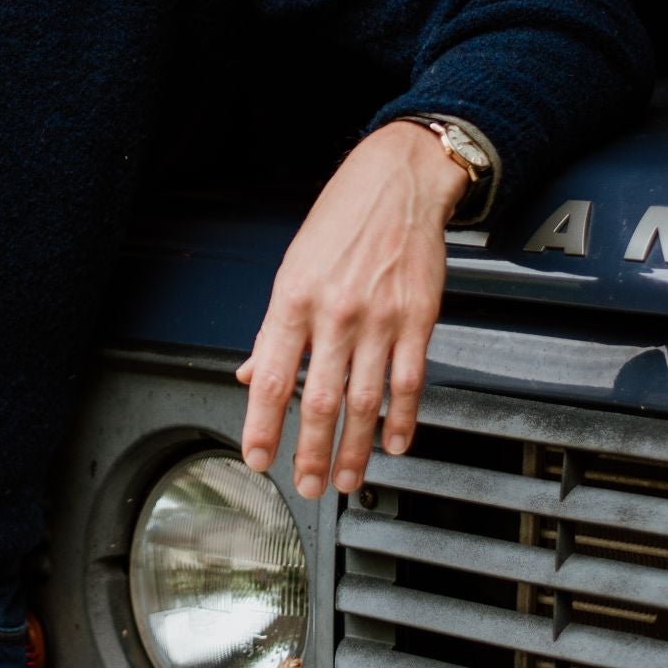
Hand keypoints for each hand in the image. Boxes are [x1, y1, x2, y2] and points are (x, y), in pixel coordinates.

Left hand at [234, 121, 467, 498]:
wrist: (397, 183)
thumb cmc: (340, 221)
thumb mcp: (292, 268)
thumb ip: (273, 329)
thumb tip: (249, 374)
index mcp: (294, 299)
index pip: (270, 377)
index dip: (261, 424)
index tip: (257, 457)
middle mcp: (335, 313)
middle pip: (318, 399)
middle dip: (309, 452)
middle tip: (305, 485)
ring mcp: (380, 319)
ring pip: (364, 401)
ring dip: (354, 449)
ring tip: (344, 479)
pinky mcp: (418, 319)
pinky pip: (409, 381)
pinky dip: (402, 420)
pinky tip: (395, 444)